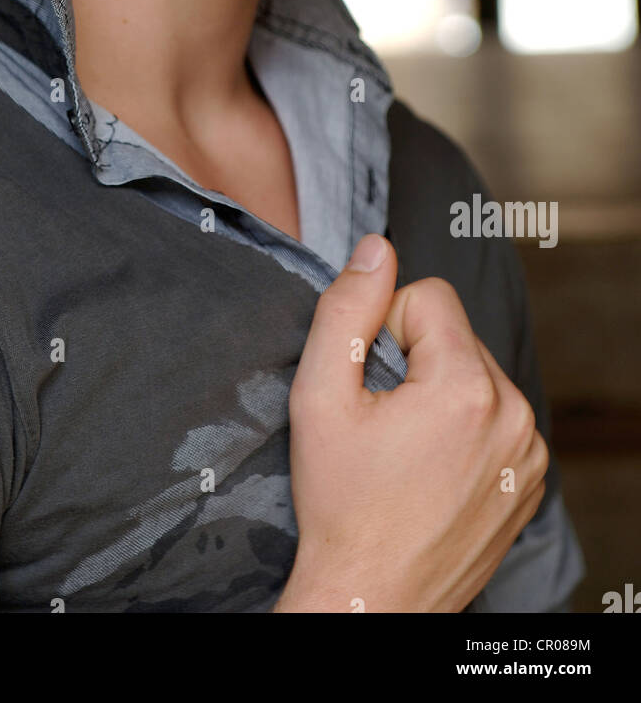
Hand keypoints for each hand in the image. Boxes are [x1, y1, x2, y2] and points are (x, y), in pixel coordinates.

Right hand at [274, 233, 547, 612]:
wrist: (371, 600)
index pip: (428, 296)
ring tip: (405, 449)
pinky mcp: (528, 480)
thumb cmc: (340, 506)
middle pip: (455, 335)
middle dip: (415, 362)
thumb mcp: (319, 398)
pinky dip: (464, 429)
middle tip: (381, 422)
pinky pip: (495, 417)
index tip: (369, 385)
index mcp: (467, 387)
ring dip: (439, 394)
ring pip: (475, 374)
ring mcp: (528, 453)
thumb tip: (375, 248)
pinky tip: (431, 469)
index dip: (384, 329)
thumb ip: (346, 310)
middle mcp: (514, 415)